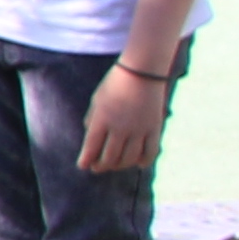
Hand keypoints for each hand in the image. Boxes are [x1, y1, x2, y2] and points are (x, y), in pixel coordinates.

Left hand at [78, 58, 173, 175]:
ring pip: (129, 158)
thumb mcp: (97, 101)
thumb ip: (93, 120)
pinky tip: (138, 164)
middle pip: (110, 157)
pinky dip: (144, 161)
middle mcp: (120, 127)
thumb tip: (91, 141)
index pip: (91, 148)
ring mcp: (139, 129)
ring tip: (115, 165)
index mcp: (102, 120)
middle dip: (101, 166)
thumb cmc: (115, 84)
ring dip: (120, 165)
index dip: (86, 160)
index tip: (84, 165)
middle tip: (98, 168)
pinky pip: (151, 151)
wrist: (142, 71)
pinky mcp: (155, 128)